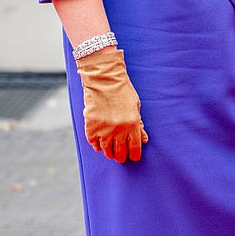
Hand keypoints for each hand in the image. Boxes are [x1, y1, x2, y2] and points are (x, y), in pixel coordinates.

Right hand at [76, 47, 148, 162]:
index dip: (134, 155)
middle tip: (122, 156)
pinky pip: (94, 143)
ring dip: (110, 153)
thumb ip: (139, 124)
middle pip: (120, 152)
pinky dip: (97, 146)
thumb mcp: (136, 106)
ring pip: (107, 150)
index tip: (133, 157)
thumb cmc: (122, 90)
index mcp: (132, 124)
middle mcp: (118, 130)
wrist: (104, 79)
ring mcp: (104, 129)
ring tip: (111, 153)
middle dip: (122, 156)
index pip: (134, 148)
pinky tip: (100, 145)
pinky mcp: (91, 127)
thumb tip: (143, 139)